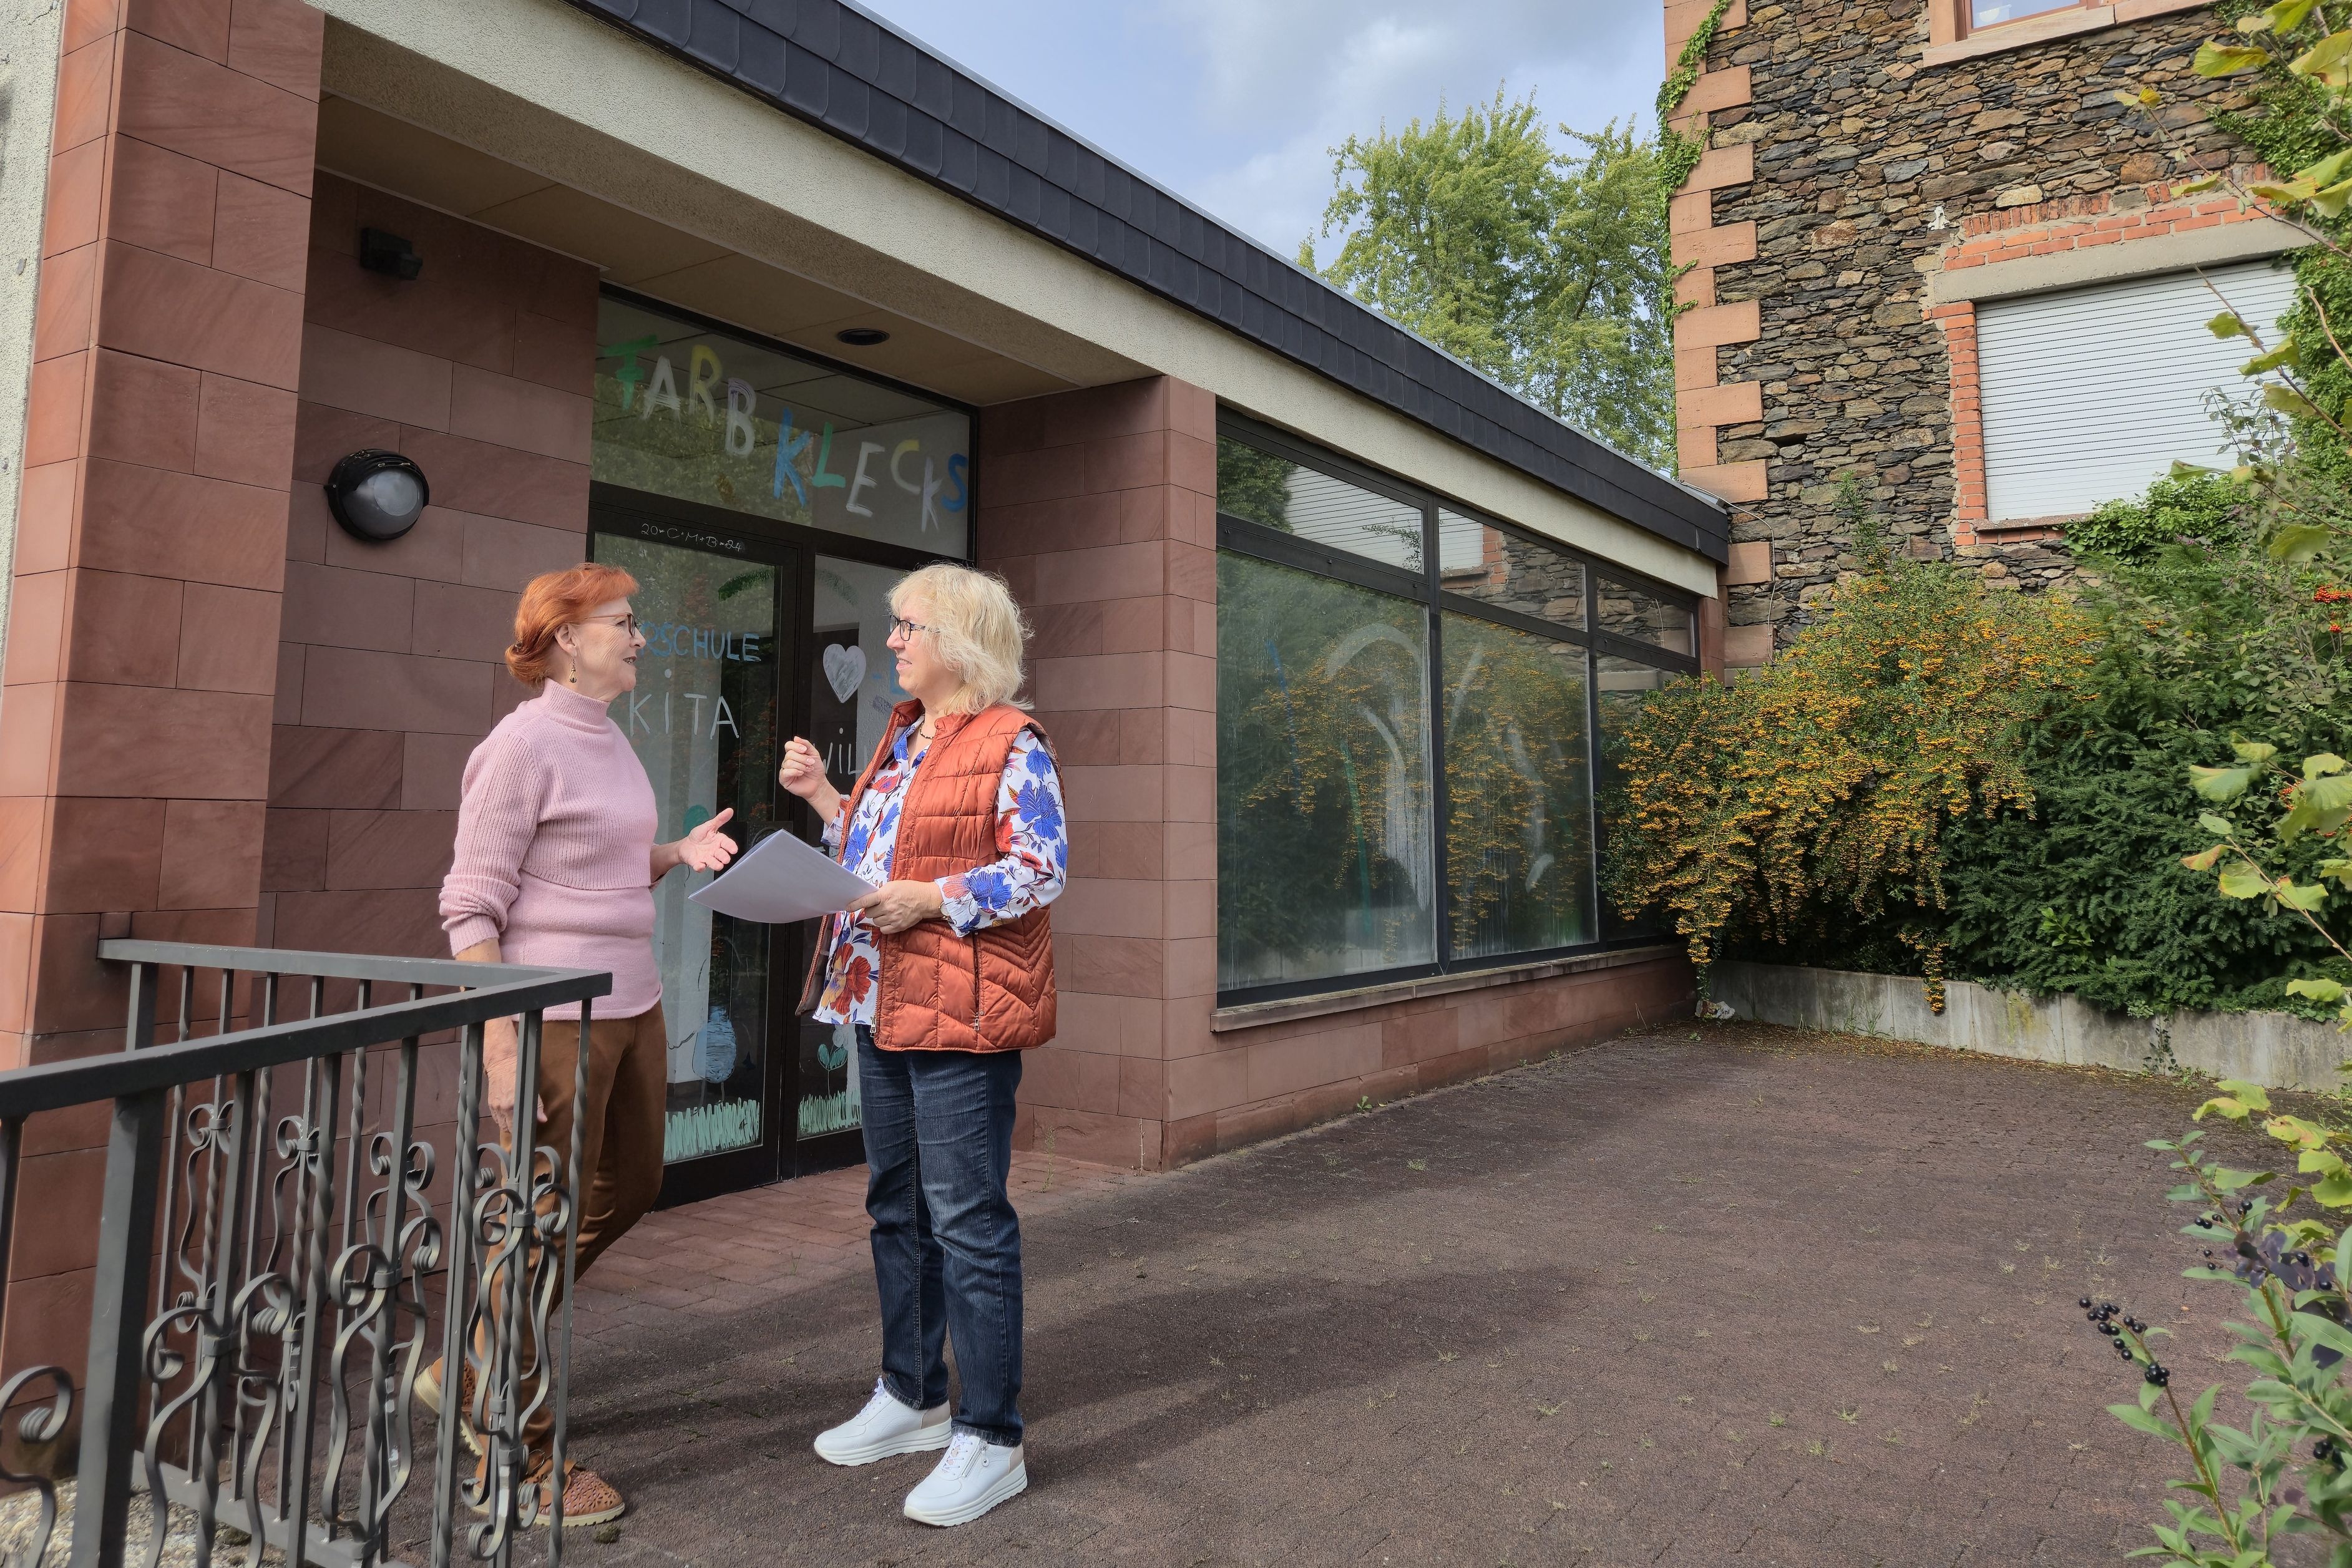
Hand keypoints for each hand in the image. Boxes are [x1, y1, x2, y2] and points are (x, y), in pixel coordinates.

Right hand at [480, 1016, 545, 1139]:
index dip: (523, 1130)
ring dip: (508, 1125)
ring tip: (516, 1123)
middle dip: (515, 1129)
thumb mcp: (531, 1086)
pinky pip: (495, 1118)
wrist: (501, 1061)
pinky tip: (508, 1117)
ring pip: (500, 1124)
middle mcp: (501, 1108)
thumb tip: (542, 1119)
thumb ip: (536, 1104)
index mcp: (512, 1105)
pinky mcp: (490, 1103)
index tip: (528, 1130)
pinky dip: (501, 1120)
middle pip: (507, 1128)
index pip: (516, 1126)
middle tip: (523, 1127)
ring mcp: (494, 1106)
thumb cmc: (519, 1071)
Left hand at [676, 807, 736, 872]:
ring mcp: (706, 858)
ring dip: (716, 864)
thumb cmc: (699, 836)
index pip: (727, 844)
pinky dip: (700, 867)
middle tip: (726, 859)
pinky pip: (699, 866)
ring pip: (713, 862)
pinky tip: (700, 866)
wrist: (686, 845)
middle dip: (724, 857)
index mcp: (719, 841)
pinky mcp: (697, 863)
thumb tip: (730, 810)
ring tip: (719, 866)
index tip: (734, 850)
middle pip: (721, 855)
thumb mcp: (709, 825)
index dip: (731, 847)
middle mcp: (715, 851)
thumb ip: (720, 819)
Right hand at [779, 738, 842, 819]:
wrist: (819, 784)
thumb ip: (806, 744)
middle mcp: (788, 761)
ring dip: (801, 766)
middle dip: (802, 758)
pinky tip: (801, 773)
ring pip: (788, 763)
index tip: (804, 750)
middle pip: (789, 754)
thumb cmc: (816, 770)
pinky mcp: (784, 779)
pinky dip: (795, 772)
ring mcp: (785, 770)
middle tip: (811, 762)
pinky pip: (785, 772)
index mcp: (794, 754)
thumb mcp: (814, 754)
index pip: (788, 745)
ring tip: (808, 769)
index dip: (796, 746)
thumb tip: (796, 738)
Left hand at [848, 879, 945, 934]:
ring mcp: (893, 918)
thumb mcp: (893, 886)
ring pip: (875, 922)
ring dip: (878, 918)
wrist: (925, 900)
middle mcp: (887, 907)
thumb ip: (880, 893)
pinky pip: (883, 929)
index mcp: (885, 895)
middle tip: (878, 907)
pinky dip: (884, 926)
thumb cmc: (909, 890)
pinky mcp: (898, 926)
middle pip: (868, 914)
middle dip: (871, 910)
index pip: (865, 901)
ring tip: (887, 912)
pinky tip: (890, 919)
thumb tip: (869, 900)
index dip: (854, 905)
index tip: (847, 907)